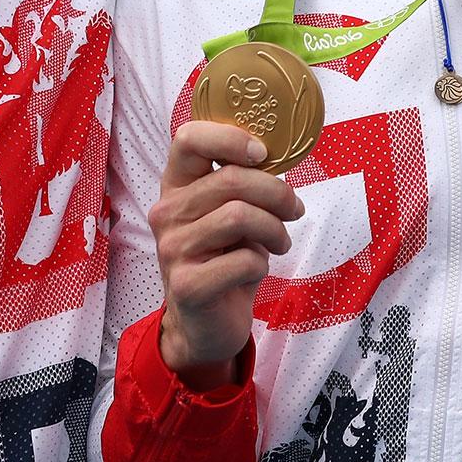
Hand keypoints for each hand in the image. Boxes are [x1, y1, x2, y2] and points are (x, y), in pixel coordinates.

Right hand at [153, 119, 304, 388]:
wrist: (205, 325)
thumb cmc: (224, 259)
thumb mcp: (231, 214)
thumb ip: (242, 183)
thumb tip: (276, 154)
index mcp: (176, 186)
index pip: (188, 138)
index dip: (230, 137)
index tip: (262, 153)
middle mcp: (166, 213)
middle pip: (231, 179)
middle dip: (276, 193)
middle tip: (294, 209)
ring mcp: (172, 249)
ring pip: (240, 216)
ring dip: (275, 229)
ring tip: (280, 241)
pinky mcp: (186, 285)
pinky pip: (244, 260)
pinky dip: (262, 264)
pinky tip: (257, 270)